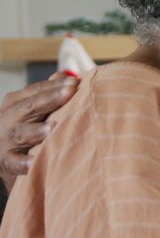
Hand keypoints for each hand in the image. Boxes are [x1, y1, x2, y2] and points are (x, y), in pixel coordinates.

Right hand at [1, 74, 78, 190]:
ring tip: (54, 126)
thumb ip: (46, 94)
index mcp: (15, 103)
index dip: (54, 86)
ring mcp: (5, 140)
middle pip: (29, 107)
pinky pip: (14, 161)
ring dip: (37, 130)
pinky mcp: (5, 161)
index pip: (35, 91)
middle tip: (70, 92)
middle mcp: (7, 119)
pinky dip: (23, 162)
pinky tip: (34, 162)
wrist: (4, 158)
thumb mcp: (31, 109)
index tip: (75, 82)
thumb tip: (65, 75)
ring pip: (21, 133)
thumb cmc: (24, 129)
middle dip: (49, 99)